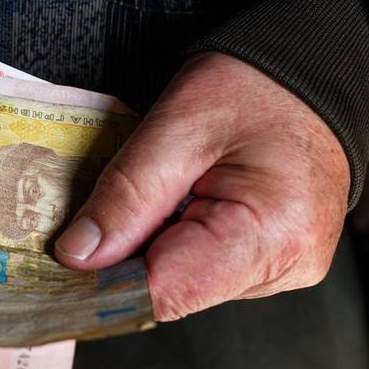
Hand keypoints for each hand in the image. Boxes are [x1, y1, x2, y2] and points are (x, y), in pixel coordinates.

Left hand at [55, 52, 349, 320]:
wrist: (306, 75)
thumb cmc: (254, 86)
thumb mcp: (176, 129)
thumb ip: (125, 196)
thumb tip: (79, 255)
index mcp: (270, 233)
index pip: (165, 293)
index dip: (103, 283)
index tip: (61, 263)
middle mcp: (286, 265)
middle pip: (172, 290)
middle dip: (124, 258)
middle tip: (95, 216)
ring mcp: (283, 267)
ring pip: (184, 281)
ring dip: (149, 247)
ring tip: (151, 195)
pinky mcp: (272, 260)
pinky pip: (204, 268)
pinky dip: (175, 242)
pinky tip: (173, 205)